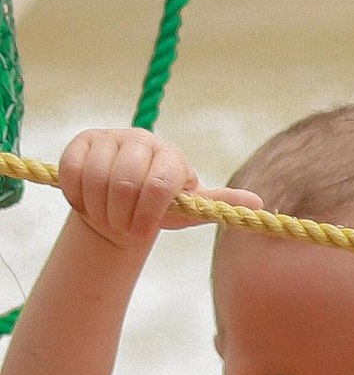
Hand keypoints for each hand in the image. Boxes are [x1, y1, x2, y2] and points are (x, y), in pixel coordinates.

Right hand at [53, 125, 228, 257]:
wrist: (123, 202)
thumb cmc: (160, 208)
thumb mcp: (190, 208)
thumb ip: (218, 204)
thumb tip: (260, 203)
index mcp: (172, 157)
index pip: (159, 184)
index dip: (147, 214)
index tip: (141, 237)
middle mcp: (142, 139)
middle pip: (124, 182)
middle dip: (121, 216)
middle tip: (122, 229)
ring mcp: (111, 137)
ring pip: (95, 177)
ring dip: (98, 209)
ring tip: (107, 219)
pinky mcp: (82, 140)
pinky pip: (72, 170)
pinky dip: (76, 196)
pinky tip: (87, 204)